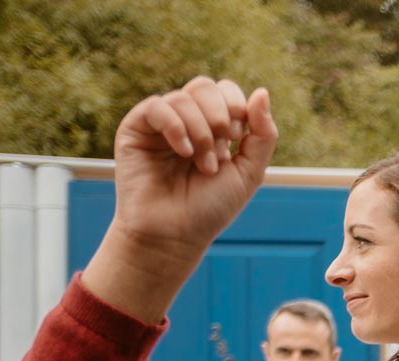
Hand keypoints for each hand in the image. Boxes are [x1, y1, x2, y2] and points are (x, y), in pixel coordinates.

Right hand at [111, 77, 276, 254]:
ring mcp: (160, 124)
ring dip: (202, 132)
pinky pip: (157, 107)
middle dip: (220, 116)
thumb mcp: (249, 171)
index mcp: (212, 126)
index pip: (226, 91)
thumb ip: (263, 134)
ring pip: (184, 97)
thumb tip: (262, 92)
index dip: (237, 107)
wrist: (174, 234)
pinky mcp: (135, 129)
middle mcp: (185, 121)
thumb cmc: (210, 207)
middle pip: (205, 86)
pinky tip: (184, 152)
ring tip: (204, 165)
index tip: (238, 140)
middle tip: (222, 151)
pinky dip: (177, 127)